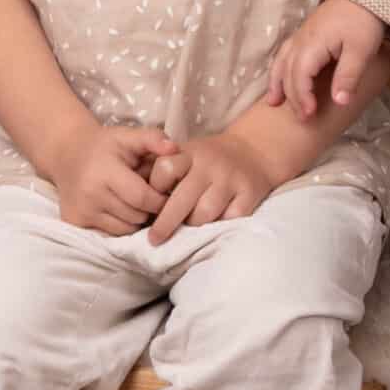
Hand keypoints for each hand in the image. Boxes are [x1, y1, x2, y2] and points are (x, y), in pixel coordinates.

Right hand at [50, 122, 176, 234]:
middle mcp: (90, 195)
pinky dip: (121, 225)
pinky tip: (121, 209)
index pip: (143, 198)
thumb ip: (153, 139)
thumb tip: (174, 149)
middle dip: (150, 210)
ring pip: (125, 228)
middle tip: (153, 198)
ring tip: (137, 203)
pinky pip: (110, 233)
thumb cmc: (104, 145)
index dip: (159, 199)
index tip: (166, 192)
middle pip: (136, 216)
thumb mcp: (127, 135)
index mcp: (105, 172)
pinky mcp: (75, 222)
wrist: (67, 154)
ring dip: (136, 219)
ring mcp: (81, 211)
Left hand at [143, 128, 281, 243]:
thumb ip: (164, 172)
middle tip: (154, 239)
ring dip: (193, 225)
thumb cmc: (207, 160)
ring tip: (189, 228)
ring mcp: (230, 179)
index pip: (164, 169)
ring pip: (204, 213)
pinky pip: (230, 219)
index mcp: (189, 153)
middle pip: (182, 199)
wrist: (253, 151)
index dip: (155, 188)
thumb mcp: (185, 154)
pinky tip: (214, 225)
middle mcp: (209, 165)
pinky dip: (220, 225)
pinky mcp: (249, 193)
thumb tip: (136, 202)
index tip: (150, 203)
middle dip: (165, 223)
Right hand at [265, 0, 388, 117]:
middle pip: (288, 72)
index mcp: (313, 44)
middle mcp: (301, 40)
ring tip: (274, 103)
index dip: (302, 97)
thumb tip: (339, 103)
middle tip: (302, 118)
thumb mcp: (361, 51)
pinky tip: (280, 79)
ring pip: (281, 62)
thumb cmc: (363, 22)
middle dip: (293, 97)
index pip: (300, 76)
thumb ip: (348, 77)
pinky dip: (279, 70)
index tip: (310, 115)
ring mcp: (300, 36)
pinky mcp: (305, 34)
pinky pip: (285, 54)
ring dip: (277, 83)